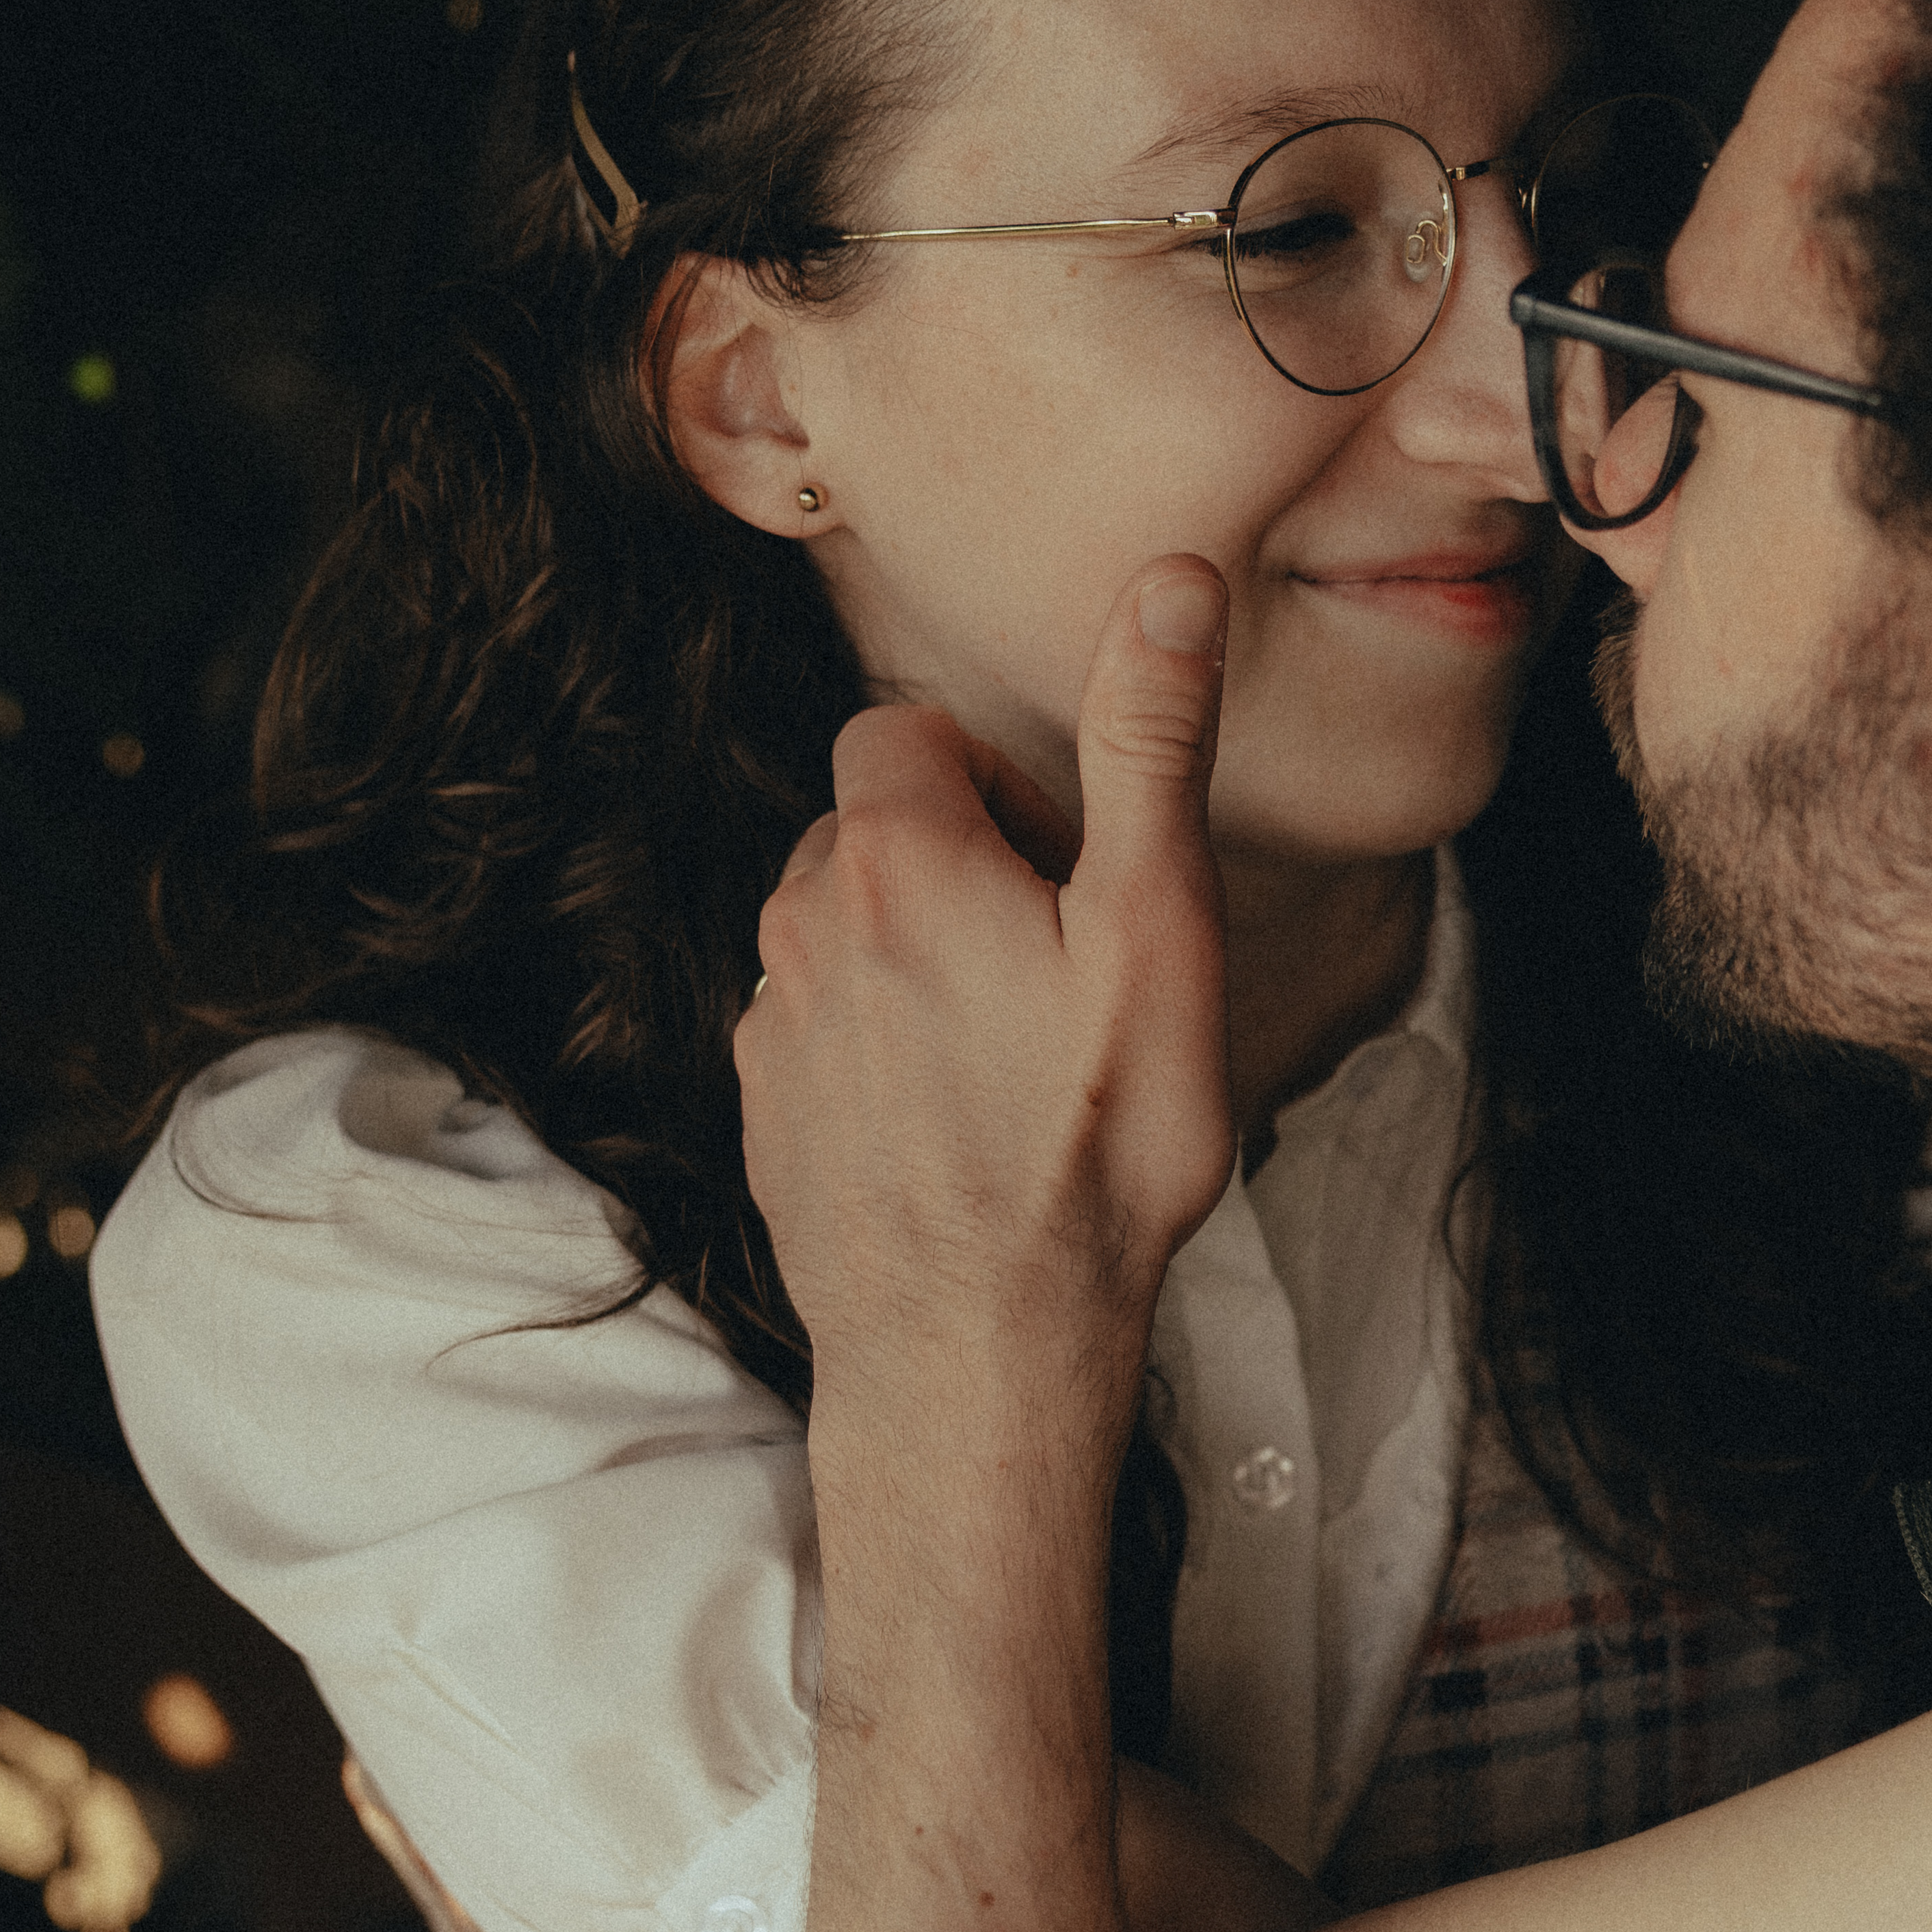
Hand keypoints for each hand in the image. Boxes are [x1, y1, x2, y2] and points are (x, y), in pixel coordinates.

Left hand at [737, 562, 1235, 1425]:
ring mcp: (769, 1029)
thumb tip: (1167, 580)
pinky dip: (884, 1056)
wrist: (983, 1351)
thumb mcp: (1154, 929)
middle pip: (873, 836)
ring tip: (1015, 1066)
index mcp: (891, 856)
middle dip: (956, 872)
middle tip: (1058, 978)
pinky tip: (962, 1133)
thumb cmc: (1091, 1148)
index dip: (991, 784)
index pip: (901, 733)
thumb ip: (1149, 745)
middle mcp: (799, 924)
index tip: (1059, 874)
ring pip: (844, 938)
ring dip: (919, 966)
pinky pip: (822, 1036)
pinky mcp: (764, 1117)